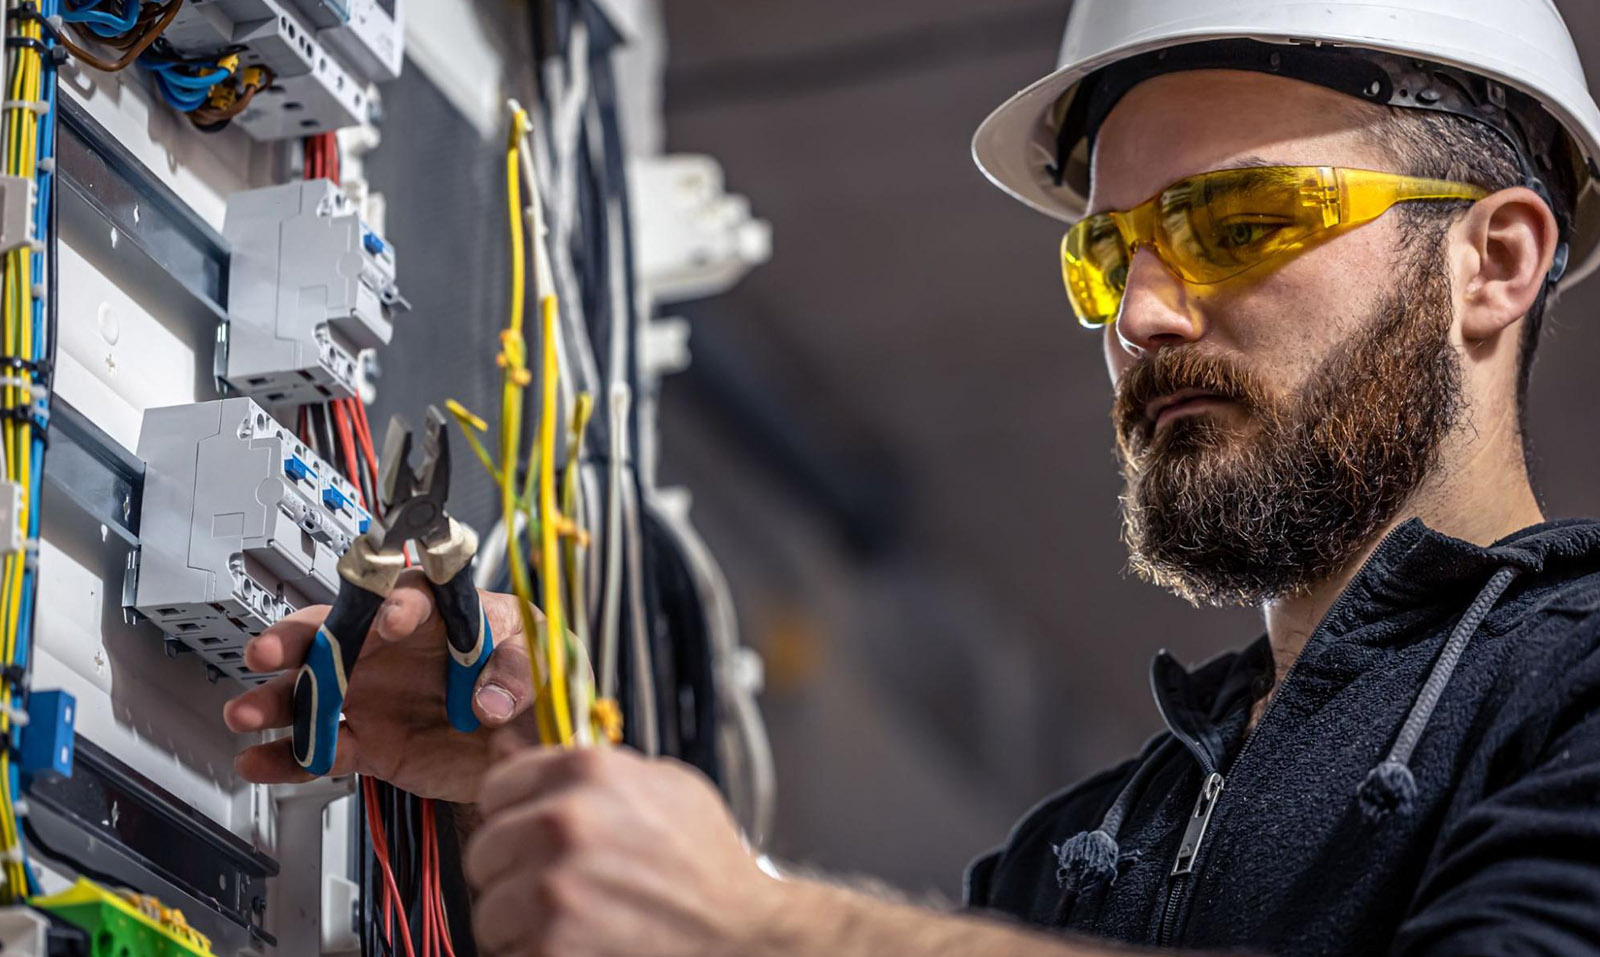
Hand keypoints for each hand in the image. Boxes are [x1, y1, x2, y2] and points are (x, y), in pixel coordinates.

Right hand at [222, 573, 538, 801]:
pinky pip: (323, 748)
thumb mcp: (541, 659)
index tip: (390, 619)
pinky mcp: (372, 742)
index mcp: (438, 612)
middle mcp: (394, 649)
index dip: (395, 604)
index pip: (408, 595)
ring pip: (314, 692)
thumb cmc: (532, 675)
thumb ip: (516, 671)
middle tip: (269, 651)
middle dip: (297, 640)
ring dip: (277, 702)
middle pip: (335, 633)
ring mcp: (376, 695)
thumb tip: (489, 699)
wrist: (531, 739)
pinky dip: (289, 757)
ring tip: (245, 712)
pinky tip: (259, 761)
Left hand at [465, 738, 787, 956]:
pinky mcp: (552, 946)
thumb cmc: (706, 859)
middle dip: (513, 872)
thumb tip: (505, 745)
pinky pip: (508, 953)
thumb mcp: (661, 784)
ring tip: (569, 921)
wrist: (741, 933)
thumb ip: (583, 767)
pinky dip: (534, 955)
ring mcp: (554, 887)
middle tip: (557, 886)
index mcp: (587, 771)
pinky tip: (578, 945)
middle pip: (483, 850)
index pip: (496, 788)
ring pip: (489, 909)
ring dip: (519, 922)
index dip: (514, 816)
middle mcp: (564, 821)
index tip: (532, 835)